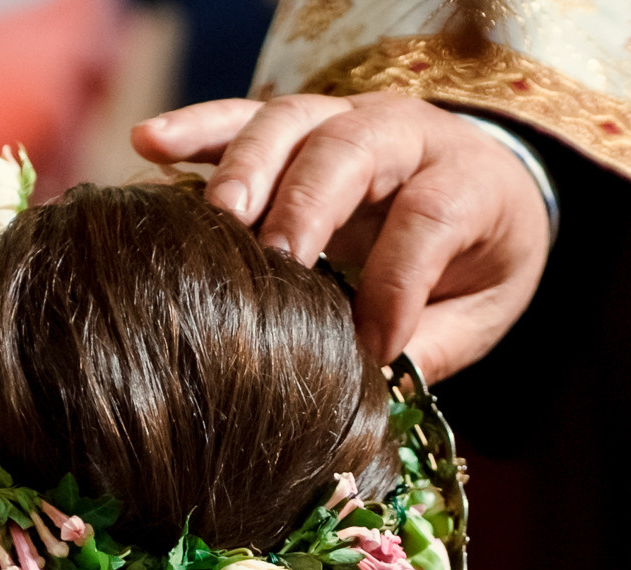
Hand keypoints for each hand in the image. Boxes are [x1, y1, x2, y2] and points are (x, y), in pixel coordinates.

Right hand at [132, 92, 549, 380]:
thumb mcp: (481, 309)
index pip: (429, 215)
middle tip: (277, 261)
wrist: (482, 189)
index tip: (373, 346)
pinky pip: (240, 116)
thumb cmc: (476, 257)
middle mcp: (406, 135)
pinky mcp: (296, 127)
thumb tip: (368, 392)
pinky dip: (195, 130)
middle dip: (308, 204)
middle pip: (350, 149)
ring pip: (290, 120)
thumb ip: (432, 346)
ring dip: (247, 166)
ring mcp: (344, 121)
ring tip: (217, 217)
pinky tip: (148, 145)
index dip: (396, 281)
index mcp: (468, 182)